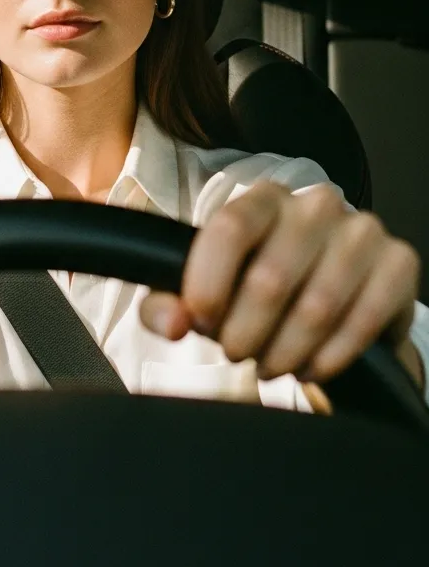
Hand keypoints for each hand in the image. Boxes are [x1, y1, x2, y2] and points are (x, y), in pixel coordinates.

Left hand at [140, 182, 422, 385]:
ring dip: (286, 352)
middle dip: (246, 333)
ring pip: (316, 307)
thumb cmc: (256, 291)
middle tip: (239, 352)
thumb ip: (167, 304)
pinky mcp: (398, 263)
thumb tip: (171, 322)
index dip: (208, 283)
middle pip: (270, 279)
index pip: (229, 229)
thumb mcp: (203, 294)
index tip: (201, 321)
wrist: (328, 300)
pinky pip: (365, 320)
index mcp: (262, 199)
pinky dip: (331, 357)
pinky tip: (312, 367)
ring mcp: (362, 230)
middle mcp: (315, 205)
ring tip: (271, 364)